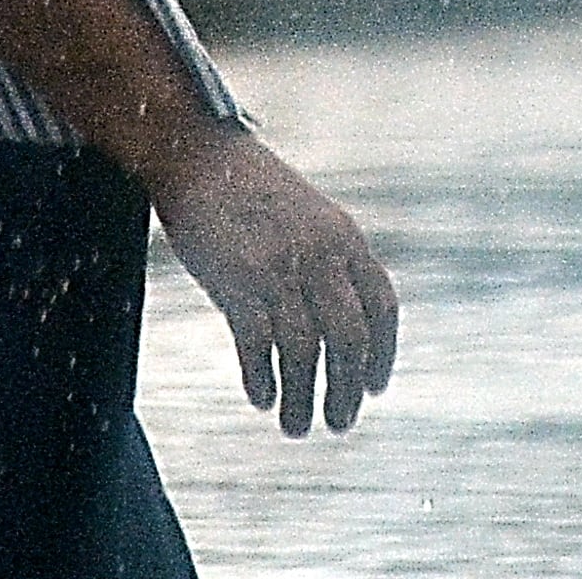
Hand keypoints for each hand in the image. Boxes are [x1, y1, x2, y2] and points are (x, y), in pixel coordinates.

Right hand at [151, 126, 398, 435]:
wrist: (198, 154)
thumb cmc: (251, 188)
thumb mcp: (310, 215)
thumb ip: (331, 259)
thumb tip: (344, 320)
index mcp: (345, 238)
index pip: (382, 307)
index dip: (383, 354)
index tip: (375, 388)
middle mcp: (320, 256)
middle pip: (349, 340)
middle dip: (348, 390)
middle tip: (340, 422)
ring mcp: (279, 269)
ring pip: (305, 353)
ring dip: (304, 399)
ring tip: (297, 427)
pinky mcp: (238, 282)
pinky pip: (258, 346)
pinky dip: (263, 380)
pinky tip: (262, 398)